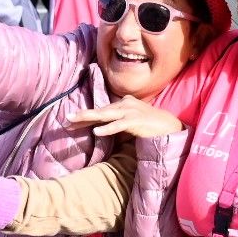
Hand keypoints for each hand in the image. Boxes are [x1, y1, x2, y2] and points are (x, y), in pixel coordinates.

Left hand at [69, 98, 183, 137]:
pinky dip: (108, 128)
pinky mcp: (137, 121)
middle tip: (67, 118)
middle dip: (83, 115)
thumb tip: (101, 128)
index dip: (86, 116)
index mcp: (124, 104)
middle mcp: (125, 104)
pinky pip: (119, 125)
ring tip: (76, 121)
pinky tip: (97, 132)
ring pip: (106, 115)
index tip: (71, 121)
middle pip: (100, 110)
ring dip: (90, 117)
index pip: (102, 110)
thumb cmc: (150, 126)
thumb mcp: (131, 122)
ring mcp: (131, 112)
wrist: (170, 126)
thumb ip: (118, 122)